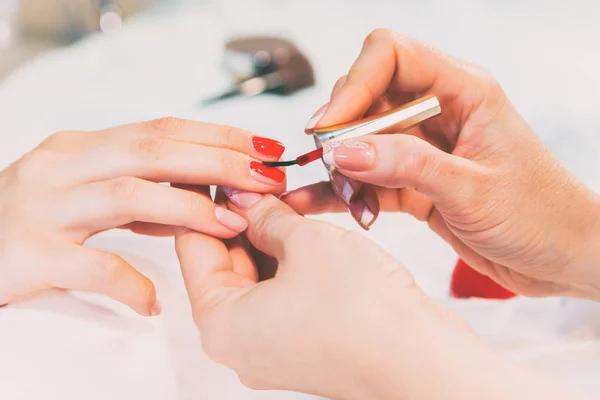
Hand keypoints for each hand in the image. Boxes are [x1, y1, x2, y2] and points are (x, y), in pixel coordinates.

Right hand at [0, 117, 285, 313]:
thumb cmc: (32, 220)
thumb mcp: (85, 191)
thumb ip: (140, 191)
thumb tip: (203, 199)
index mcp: (82, 148)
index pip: (162, 129)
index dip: (219, 135)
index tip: (264, 147)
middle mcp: (64, 167)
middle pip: (154, 151)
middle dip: (219, 161)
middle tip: (268, 177)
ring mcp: (44, 207)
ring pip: (129, 195)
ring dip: (190, 208)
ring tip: (234, 225)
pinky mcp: (29, 254)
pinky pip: (91, 266)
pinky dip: (131, 282)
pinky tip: (154, 300)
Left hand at [176, 189, 588, 399]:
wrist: (425, 363)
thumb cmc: (366, 315)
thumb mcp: (306, 242)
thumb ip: (266, 215)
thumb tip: (243, 196)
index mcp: (220, 324)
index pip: (193, 246)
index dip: (206, 200)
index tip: (220, 171)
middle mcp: (240, 342)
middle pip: (224, 262)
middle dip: (242, 216)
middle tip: (259, 178)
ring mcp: (272, 346)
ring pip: (256, 275)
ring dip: (268, 236)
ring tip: (285, 197)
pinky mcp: (303, 343)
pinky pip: (283, 292)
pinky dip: (289, 260)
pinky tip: (304, 229)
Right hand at [284, 29, 599, 299]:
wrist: (560, 257)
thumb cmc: (540, 215)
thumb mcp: (473, 190)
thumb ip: (408, 166)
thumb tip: (345, 151)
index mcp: (463, 91)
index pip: (391, 56)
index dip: (354, 85)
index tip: (331, 128)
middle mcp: (437, 112)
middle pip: (367, 97)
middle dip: (342, 132)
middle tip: (333, 166)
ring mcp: (422, 148)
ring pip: (360, 141)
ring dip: (341, 168)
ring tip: (345, 199)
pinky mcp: (414, 182)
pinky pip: (367, 179)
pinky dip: (343, 191)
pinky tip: (316, 204)